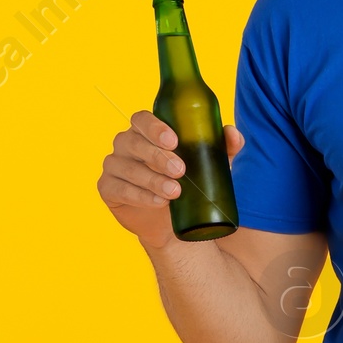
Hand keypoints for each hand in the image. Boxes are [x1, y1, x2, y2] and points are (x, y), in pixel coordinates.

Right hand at [98, 111, 243, 249]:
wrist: (172, 222)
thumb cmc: (188, 183)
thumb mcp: (208, 164)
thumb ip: (223, 147)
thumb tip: (233, 134)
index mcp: (145, 131)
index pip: (141, 119)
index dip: (154, 128)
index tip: (174, 141)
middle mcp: (125, 144)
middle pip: (134, 142)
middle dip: (158, 157)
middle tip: (181, 171)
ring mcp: (114, 166)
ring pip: (128, 168)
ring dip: (152, 180)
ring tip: (175, 192)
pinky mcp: (108, 189)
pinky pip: (119, 189)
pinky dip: (140, 196)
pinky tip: (158, 202)